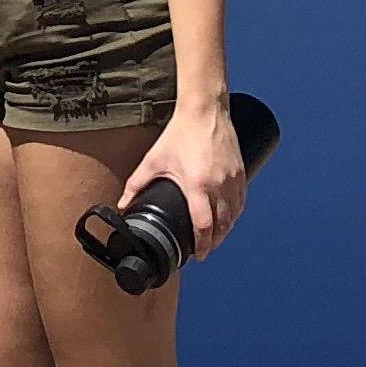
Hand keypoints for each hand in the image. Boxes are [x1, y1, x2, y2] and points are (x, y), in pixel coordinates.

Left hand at [124, 98, 247, 257]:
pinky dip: (236, 215)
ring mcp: (233, 180)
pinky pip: (242, 201)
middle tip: (205, 250)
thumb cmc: (179, 134)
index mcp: (198, 184)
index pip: (203, 225)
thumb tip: (123, 204)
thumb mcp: (154, 160)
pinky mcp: (241, 173)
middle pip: (222, 226)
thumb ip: (137, 184)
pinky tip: (229, 219)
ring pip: (234, 216)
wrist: (204, 111)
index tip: (198, 255)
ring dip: (226, 231)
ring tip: (214, 239)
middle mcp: (219, 185)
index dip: (202, 245)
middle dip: (214, 242)